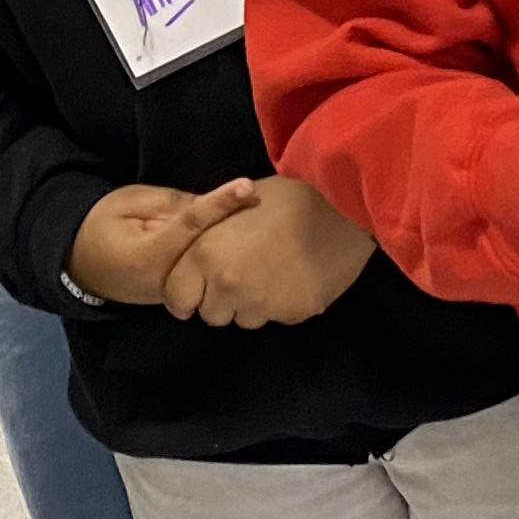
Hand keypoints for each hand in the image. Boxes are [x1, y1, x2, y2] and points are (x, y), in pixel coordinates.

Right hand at [68, 181, 254, 305]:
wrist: (79, 264)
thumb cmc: (102, 225)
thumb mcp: (128, 202)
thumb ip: (167, 203)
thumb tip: (206, 204)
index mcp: (150, 254)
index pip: (192, 224)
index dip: (220, 203)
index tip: (247, 186)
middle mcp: (167, 280)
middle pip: (207, 248)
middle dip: (233, 223)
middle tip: (256, 195)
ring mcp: (174, 293)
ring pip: (207, 265)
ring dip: (229, 241)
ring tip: (251, 212)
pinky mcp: (177, 297)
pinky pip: (202, 274)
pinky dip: (217, 255)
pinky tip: (233, 236)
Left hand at [161, 174, 375, 328]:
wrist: (341, 206)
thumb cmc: (287, 197)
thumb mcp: (233, 207)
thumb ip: (208, 238)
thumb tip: (195, 257)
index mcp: (205, 253)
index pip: (177, 298)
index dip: (189, 295)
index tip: (201, 289)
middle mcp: (227, 283)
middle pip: (211, 315)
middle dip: (223, 301)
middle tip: (245, 276)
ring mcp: (260, 303)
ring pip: (244, 320)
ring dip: (253, 304)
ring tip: (274, 273)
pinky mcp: (291, 314)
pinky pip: (276, 318)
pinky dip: (283, 304)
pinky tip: (296, 277)